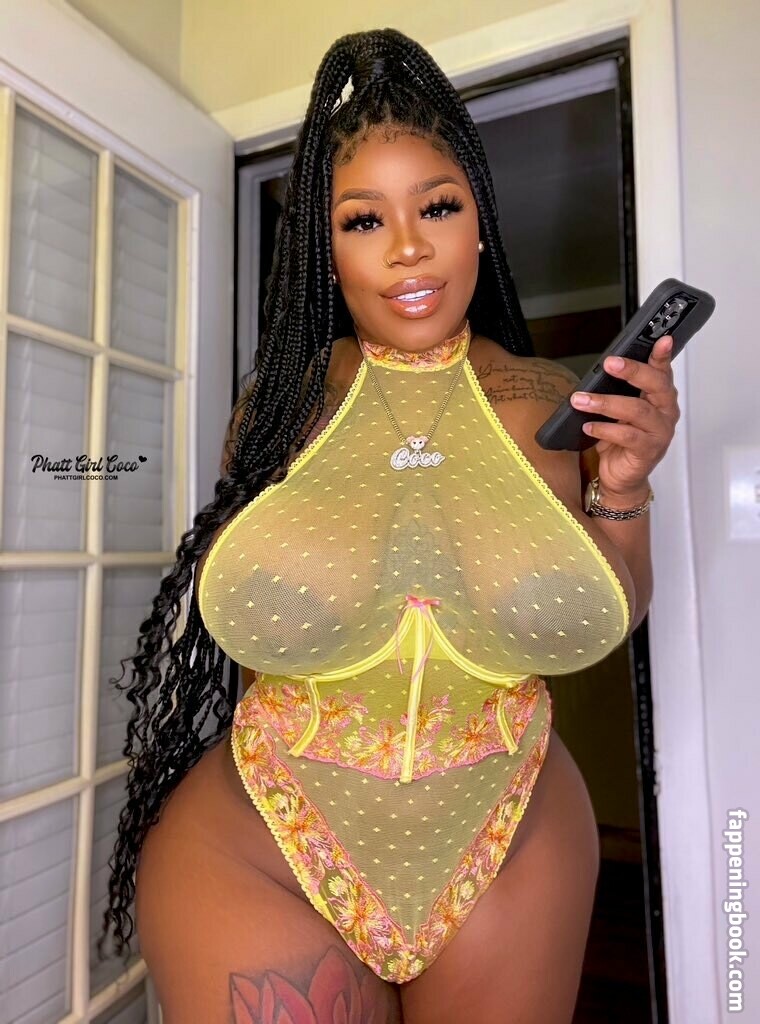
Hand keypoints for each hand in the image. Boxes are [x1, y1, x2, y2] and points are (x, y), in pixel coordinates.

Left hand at [569, 334, 679, 499]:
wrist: (621, 478)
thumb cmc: (620, 441)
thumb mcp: (618, 412)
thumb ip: (617, 392)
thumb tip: (599, 372)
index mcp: (660, 398)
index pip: (662, 372)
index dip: (662, 356)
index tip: (662, 339)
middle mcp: (665, 413)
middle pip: (656, 386)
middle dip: (632, 371)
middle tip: (609, 363)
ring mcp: (659, 433)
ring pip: (637, 411)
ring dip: (606, 403)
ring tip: (581, 399)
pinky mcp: (648, 451)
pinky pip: (628, 436)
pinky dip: (605, 429)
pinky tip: (589, 426)